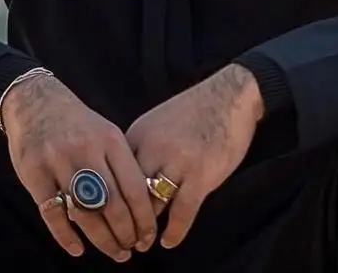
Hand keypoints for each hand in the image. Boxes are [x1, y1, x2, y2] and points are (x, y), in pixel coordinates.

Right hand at [2, 68, 158, 262]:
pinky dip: (66, 236)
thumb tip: (141, 205)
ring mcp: (60, 163)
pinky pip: (52, 214)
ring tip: (115, 253)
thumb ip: (120, 164)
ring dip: (102, 239)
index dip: (143, 216)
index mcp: (110, 140)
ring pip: (85, 212)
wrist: (37, 101)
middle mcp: (87, 151)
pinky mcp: (35, 175)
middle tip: (132, 250)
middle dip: (125, 232)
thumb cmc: (78, 124)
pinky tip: (78, 249)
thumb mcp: (106, 133)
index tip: (149, 236)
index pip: (133, 185)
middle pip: (112, 203)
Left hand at [124, 63, 263, 250]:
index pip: (113, 178)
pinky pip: (181, 213)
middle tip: (123, 239)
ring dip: (145, 231)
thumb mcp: (157, 122)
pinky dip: (173, 232)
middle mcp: (153, 148)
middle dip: (124, 222)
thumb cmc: (195, 111)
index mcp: (138, 135)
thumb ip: (139, 151)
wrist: (232, 94)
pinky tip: (169, 241)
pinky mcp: (201, 174)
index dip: (108, 202)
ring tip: (142, 243)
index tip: (106, 220)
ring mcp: (177, 162)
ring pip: (152, 207)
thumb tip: (122, 184)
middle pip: (128, 196)